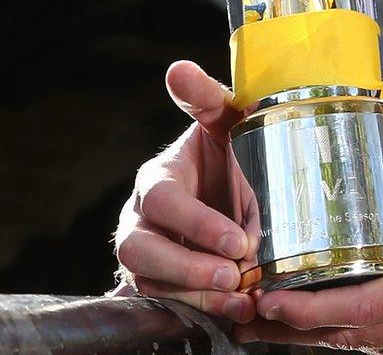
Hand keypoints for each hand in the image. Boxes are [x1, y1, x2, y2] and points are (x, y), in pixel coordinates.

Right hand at [110, 61, 257, 321]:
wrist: (240, 190)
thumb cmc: (230, 153)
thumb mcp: (227, 122)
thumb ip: (206, 98)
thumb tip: (178, 69)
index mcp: (158, 179)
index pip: (162, 201)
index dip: (196, 223)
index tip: (237, 240)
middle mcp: (143, 220)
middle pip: (141, 251)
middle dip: (187, 268)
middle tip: (234, 275)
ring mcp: (149, 256)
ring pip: (151, 284)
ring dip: (197, 296)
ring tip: (241, 300)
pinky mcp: (163, 285)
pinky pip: (169, 306)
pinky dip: (205, 312)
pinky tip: (239, 313)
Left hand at [238, 129, 382, 353]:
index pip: (368, 308)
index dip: (314, 310)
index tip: (272, 302)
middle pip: (353, 337)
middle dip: (298, 327)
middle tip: (246, 311)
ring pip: (368, 345)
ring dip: (319, 333)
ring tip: (268, 316)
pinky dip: (354, 333)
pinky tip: (324, 320)